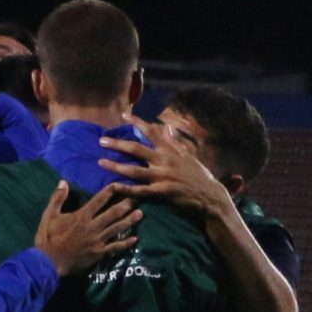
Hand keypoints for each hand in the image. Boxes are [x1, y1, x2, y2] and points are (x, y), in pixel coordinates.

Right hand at [32, 181, 141, 276]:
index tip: (119, 184)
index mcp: (81, 216)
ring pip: (117, 228)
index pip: (98, 200)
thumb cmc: (48, 238)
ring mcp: (97, 241)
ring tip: (140, 214)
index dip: (110, 191)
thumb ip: (57, 198)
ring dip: (129, 221)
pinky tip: (135, 239)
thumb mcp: (49, 215)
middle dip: (125, 204)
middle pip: (113, 213)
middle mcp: (92, 227)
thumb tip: (63, 182)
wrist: (48, 262)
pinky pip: (115, 247)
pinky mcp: (98, 253)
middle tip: (136, 198)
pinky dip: (125, 243)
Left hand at [98, 113, 233, 221]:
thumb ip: (174, 142)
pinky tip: (114, 187)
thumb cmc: (200, 176)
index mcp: (171, 150)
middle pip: (136, 149)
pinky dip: (127, 189)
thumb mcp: (188, 155)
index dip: (136, 122)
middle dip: (117, 144)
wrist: (210, 196)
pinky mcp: (163, 192)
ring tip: (100, 162)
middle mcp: (165, 160)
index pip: (151, 131)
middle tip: (101, 141)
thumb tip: (167, 128)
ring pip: (134, 170)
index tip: (123, 115)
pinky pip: (141, 191)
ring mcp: (163, 177)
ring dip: (115, 166)